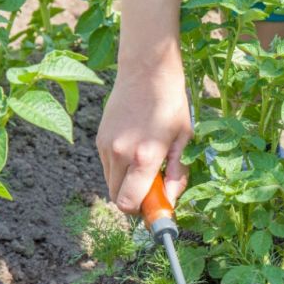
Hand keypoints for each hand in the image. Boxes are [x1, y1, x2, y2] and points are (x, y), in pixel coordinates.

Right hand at [96, 67, 192, 214]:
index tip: (155, 207)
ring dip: (127, 185)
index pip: (129, 203)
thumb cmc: (171, 104)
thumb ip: (177, 173)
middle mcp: (121, 154)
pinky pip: (108, 167)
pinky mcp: (99, 139)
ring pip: (111, 183)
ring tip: (146, 167)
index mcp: (144, 157)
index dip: (142, 212)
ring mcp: (106, 146)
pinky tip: (136, 151)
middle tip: (153, 189)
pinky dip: (120, 170)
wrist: (146, 71)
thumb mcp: (183, 139)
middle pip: (117, 198)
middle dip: (135, 201)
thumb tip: (171, 200)